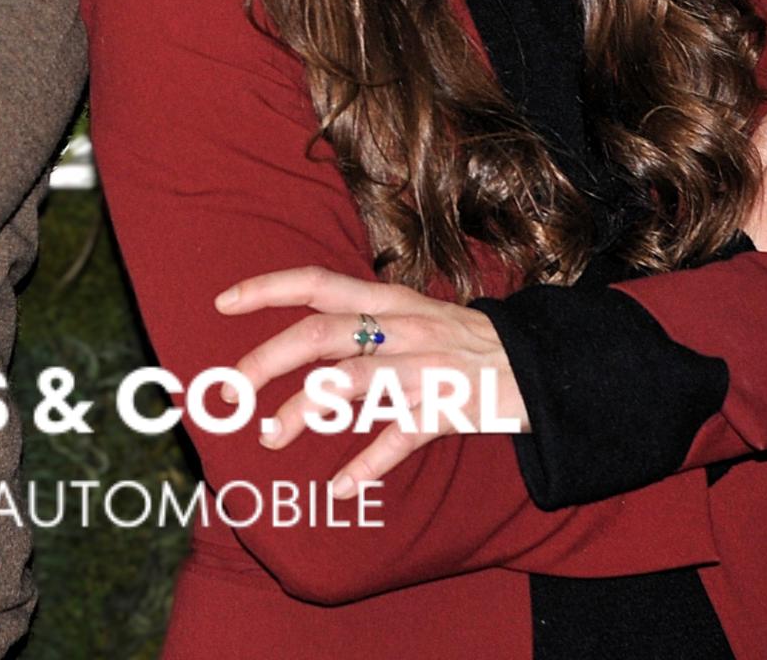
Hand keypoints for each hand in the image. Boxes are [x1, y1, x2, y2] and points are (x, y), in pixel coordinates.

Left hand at [217, 266, 523, 497]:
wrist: (544, 364)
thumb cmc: (467, 341)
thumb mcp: (416, 315)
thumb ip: (365, 320)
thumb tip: (302, 336)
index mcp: (389, 300)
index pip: (317, 281)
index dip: (267, 289)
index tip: (222, 303)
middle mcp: (403, 327)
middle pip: (321, 334)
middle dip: (267, 360)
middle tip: (232, 389)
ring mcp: (425, 367)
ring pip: (352, 383)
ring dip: (305, 410)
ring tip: (271, 436)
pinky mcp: (449, 407)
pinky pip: (403, 437)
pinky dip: (369, 463)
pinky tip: (341, 486)